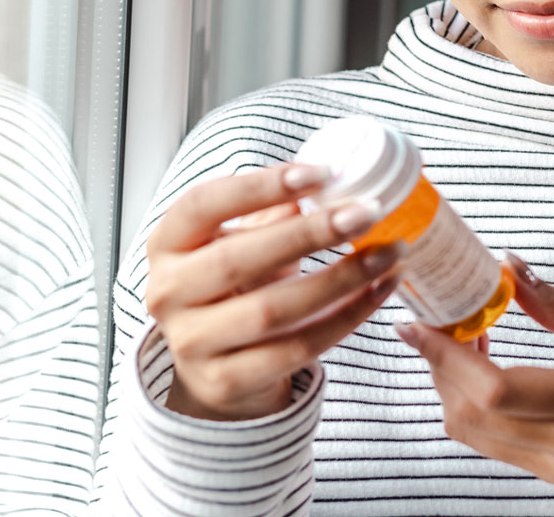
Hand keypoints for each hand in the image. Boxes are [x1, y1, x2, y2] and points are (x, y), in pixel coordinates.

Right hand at [144, 163, 404, 419]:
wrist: (213, 365)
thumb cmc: (231, 286)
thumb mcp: (237, 242)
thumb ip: (270, 215)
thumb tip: (327, 185)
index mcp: (166, 245)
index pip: (202, 204)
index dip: (259, 186)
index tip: (320, 173)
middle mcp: (167, 294)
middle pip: (237, 259)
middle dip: (309, 234)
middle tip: (366, 212)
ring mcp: (191, 343)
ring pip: (272, 309)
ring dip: (339, 279)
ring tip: (387, 254)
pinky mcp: (226, 381)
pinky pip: (296, 348)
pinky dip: (345, 318)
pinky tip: (377, 293)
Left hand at [396, 253, 553, 516]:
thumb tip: (509, 269)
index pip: (496, 389)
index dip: (444, 357)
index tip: (417, 324)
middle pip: (469, 413)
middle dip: (438, 365)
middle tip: (439, 320)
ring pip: (472, 432)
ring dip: (451, 386)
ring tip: (462, 341)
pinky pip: (493, 443)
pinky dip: (474, 405)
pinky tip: (485, 371)